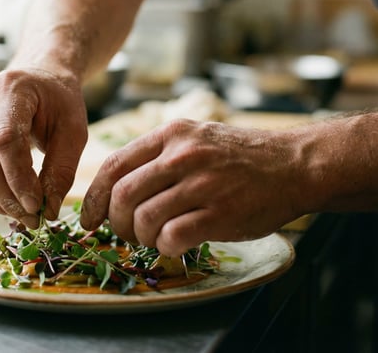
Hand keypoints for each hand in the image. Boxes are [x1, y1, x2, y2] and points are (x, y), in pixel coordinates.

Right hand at [0, 68, 87, 226]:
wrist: (40, 81)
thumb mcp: (74, 129)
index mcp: (11, 88)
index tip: (37, 205)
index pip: (5, 140)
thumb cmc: (59, 103)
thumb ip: (63, 167)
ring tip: (19, 214)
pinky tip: (1, 203)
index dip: (19, 178)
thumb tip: (50, 210)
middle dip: (7, 197)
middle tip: (32, 218)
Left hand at [80, 119, 301, 254]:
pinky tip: (175, 243)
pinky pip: (171, 238)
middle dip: (116, 222)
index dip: (95, 196)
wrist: (291, 164)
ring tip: (155, 236)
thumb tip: (116, 186)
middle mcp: (182, 155)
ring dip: (141, 237)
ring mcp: (201, 184)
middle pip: (123, 195)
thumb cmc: (239, 156)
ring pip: (143, 219)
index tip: (91, 218)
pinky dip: (164, 247)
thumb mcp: (195, 137)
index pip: (114, 164)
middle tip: (126, 232)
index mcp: (171, 134)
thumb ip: (158, 154)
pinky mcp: (218, 214)